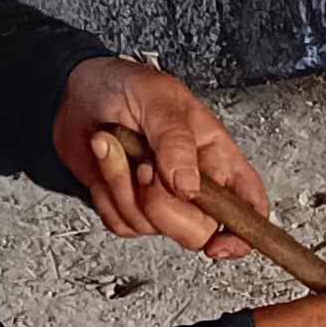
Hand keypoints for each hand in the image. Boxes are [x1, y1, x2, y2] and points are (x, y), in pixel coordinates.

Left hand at [55, 58, 267, 257]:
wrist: (76, 91)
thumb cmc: (124, 84)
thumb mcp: (156, 98)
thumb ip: (175, 142)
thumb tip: (189, 187)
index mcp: (216, 155)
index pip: (250, 204)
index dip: (243, 232)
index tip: (219, 242)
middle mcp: (194, 182)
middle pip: (198, 231)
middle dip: (162, 206)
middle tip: (144, 168)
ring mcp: (161, 198)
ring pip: (152, 227)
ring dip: (122, 186)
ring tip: (114, 146)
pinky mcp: (129, 205)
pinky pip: (121, 224)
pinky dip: (105, 195)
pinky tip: (106, 161)